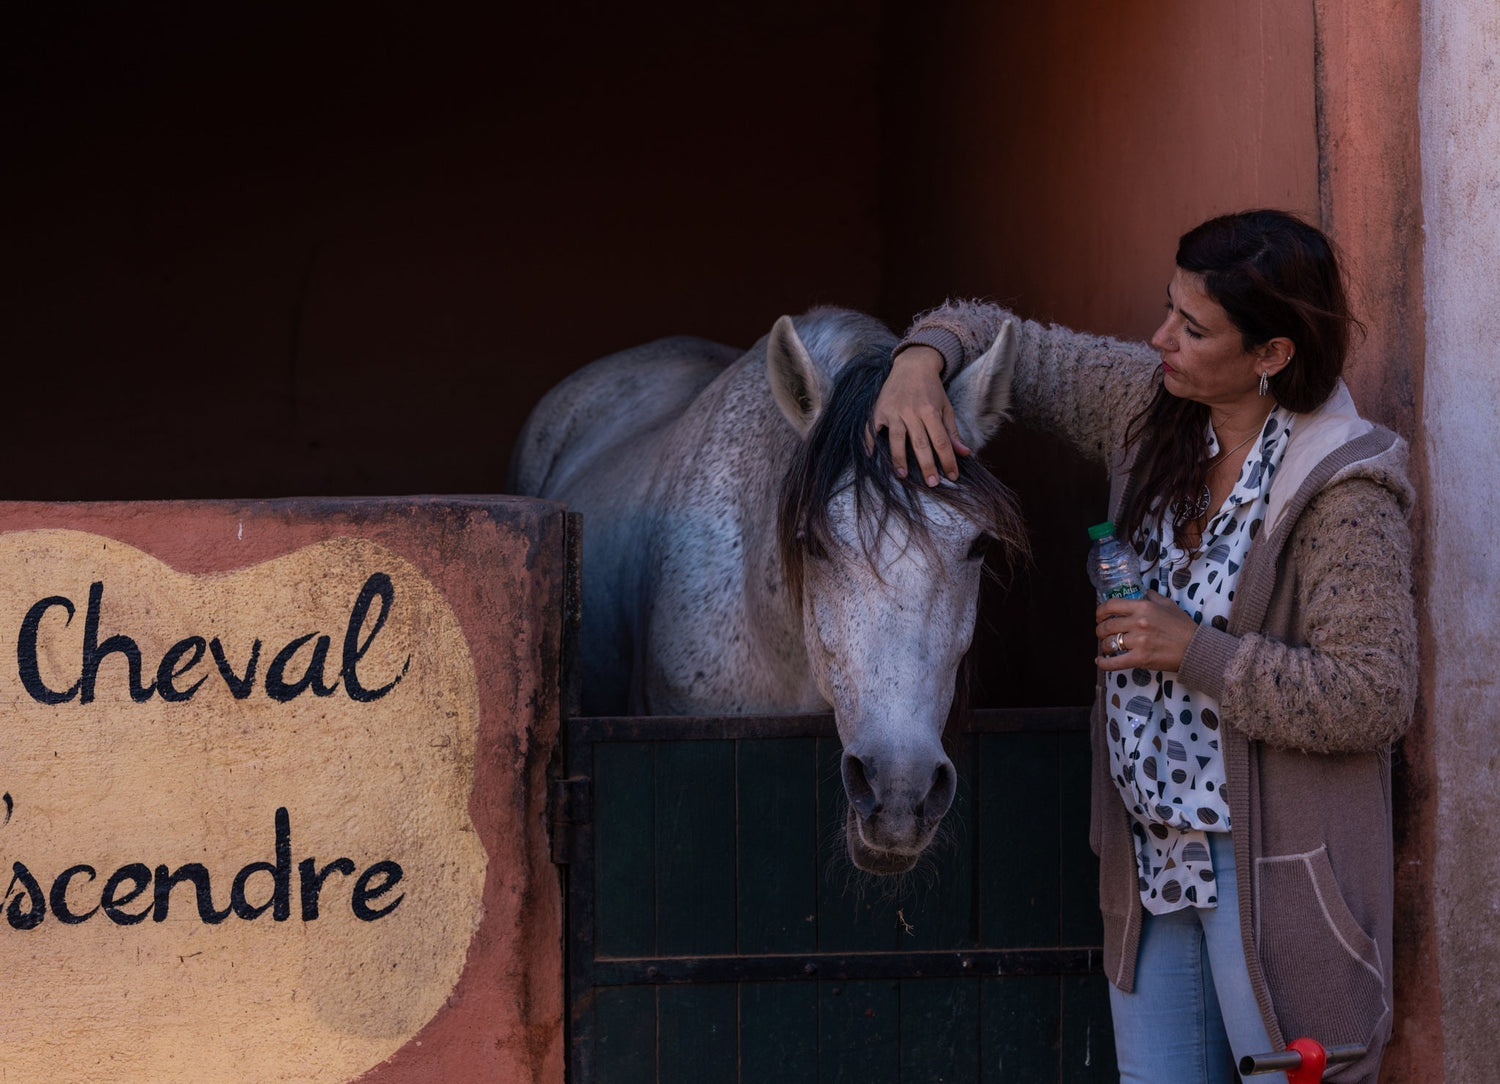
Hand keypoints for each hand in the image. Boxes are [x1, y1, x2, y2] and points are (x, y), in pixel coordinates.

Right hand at [867, 346, 971, 484]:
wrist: (913, 364)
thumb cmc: (932, 388)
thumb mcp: (946, 407)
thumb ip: (952, 431)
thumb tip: (964, 453)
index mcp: (931, 411)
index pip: (941, 441)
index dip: (948, 460)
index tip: (952, 476)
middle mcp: (912, 412)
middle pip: (920, 444)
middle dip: (927, 466)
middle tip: (931, 484)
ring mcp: (893, 411)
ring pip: (896, 439)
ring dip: (899, 459)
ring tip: (902, 476)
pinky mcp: (879, 409)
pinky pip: (872, 429)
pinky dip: (869, 443)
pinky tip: (871, 457)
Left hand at [1095, 592, 1197, 672]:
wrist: (1196, 649)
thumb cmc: (1183, 627)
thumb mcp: (1169, 605)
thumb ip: (1152, 597)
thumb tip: (1143, 591)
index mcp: (1143, 607)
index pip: (1111, 605)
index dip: (1100, 611)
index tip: (1099, 616)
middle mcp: (1138, 622)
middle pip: (1107, 626)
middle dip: (1100, 630)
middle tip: (1102, 633)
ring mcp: (1139, 641)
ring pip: (1109, 643)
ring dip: (1104, 645)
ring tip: (1108, 647)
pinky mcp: (1140, 659)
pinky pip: (1114, 662)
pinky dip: (1104, 663)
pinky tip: (1099, 661)